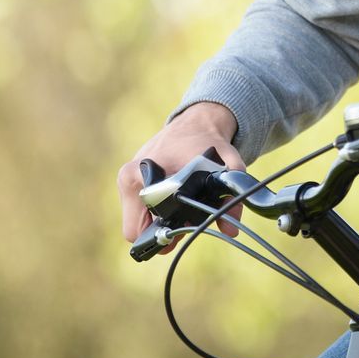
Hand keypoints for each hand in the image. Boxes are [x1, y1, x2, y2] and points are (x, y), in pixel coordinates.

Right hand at [117, 101, 244, 246]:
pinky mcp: (131, 183)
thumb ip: (231, 197)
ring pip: (139, 224)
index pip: (139, 229)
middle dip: (163, 232)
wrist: (195, 124)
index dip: (165, 234)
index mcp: (139, 174)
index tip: (187, 224)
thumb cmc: (207, 144)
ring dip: (160, 223)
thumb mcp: (227, 166)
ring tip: (184, 207)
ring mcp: (127, 182)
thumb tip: (229, 230)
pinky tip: (176, 200)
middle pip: (138, 230)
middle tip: (188, 219)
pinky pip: (140, 212)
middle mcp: (128, 179)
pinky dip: (157, 213)